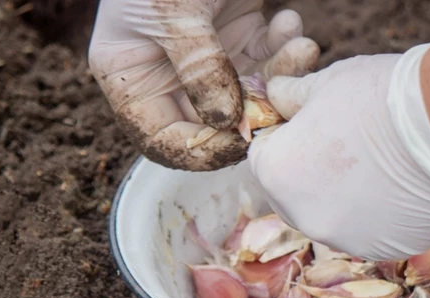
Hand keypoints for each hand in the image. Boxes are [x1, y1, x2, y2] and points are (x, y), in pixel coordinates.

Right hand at [88, 0, 319, 170]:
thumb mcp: (175, 11)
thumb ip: (200, 69)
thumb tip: (229, 125)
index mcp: (128, 74)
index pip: (160, 138)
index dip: (199, 150)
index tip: (241, 144)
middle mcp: (164, 72)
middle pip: (211, 123)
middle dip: (253, 113)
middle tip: (284, 102)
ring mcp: (204, 57)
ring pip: (248, 95)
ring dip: (280, 77)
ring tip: (301, 46)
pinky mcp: (236, 35)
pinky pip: (265, 62)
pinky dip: (284, 49)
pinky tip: (291, 22)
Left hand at [247, 44, 429, 260]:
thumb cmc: (383, 97)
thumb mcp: (326, 83)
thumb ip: (292, 96)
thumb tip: (276, 93)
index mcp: (276, 175)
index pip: (263, 156)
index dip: (287, 135)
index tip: (314, 121)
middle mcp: (302, 218)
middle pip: (293, 193)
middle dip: (309, 170)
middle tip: (347, 142)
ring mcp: (346, 239)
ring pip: (333, 215)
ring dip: (345, 196)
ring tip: (381, 163)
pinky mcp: (386, 249)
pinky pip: (371, 229)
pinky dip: (380, 213)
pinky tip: (404, 185)